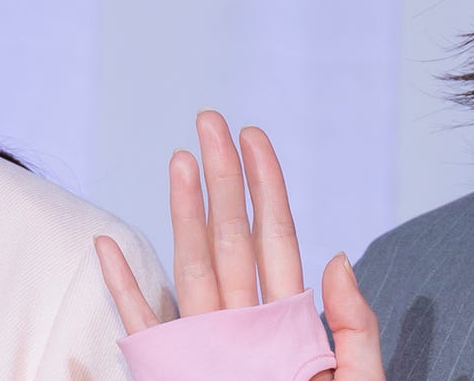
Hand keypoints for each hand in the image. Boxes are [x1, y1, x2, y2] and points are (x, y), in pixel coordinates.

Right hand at [96, 110, 383, 379]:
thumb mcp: (360, 380)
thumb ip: (354, 324)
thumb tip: (334, 257)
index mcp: (291, 319)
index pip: (277, 237)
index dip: (267, 186)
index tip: (254, 135)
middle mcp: (245, 323)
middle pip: (230, 237)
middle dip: (220, 179)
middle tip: (208, 120)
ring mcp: (210, 347)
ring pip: (191, 266)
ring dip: (181, 213)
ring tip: (177, 160)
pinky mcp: (179, 374)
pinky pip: (146, 328)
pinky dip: (126, 289)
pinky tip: (113, 248)